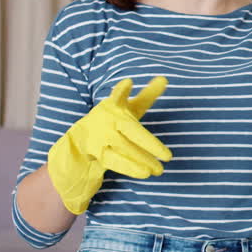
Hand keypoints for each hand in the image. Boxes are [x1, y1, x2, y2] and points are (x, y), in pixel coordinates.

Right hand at [46, 77, 171, 214]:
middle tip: (168, 157)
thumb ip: (147, 94)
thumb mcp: (129, 106)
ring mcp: (101, 137)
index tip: (128, 82)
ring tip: (159, 169)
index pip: (118, 95)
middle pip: (130, 131)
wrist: (83, 137)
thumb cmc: (114, 118)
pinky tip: (145, 173)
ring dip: (143, 160)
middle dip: (149, 144)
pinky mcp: (97, 152)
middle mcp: (107, 119)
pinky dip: (130, 168)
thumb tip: (164, 79)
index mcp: (115, 104)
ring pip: (124, 149)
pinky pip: (115, 162)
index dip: (122, 90)